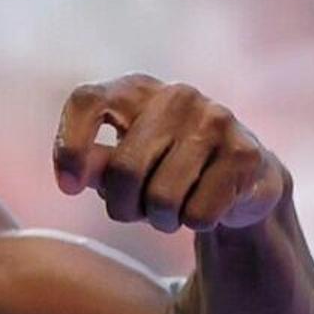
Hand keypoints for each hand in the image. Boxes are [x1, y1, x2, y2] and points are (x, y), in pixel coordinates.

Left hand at [52, 75, 289, 235]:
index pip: (88, 102)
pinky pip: (199, 214)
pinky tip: (206, 205)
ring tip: (174, 209)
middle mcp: (176, 96)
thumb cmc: (168, 168)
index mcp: (137, 90)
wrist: (244, 175)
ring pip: (163, 199)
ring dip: (162, 220)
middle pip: (124, 170)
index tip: (69, 187)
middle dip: (123, 207)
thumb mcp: (126, 162)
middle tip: (136, 212)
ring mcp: (215, 120)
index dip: (69, 146)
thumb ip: (98, 165)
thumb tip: (74, 178)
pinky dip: (195, 223)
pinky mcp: (244, 153)